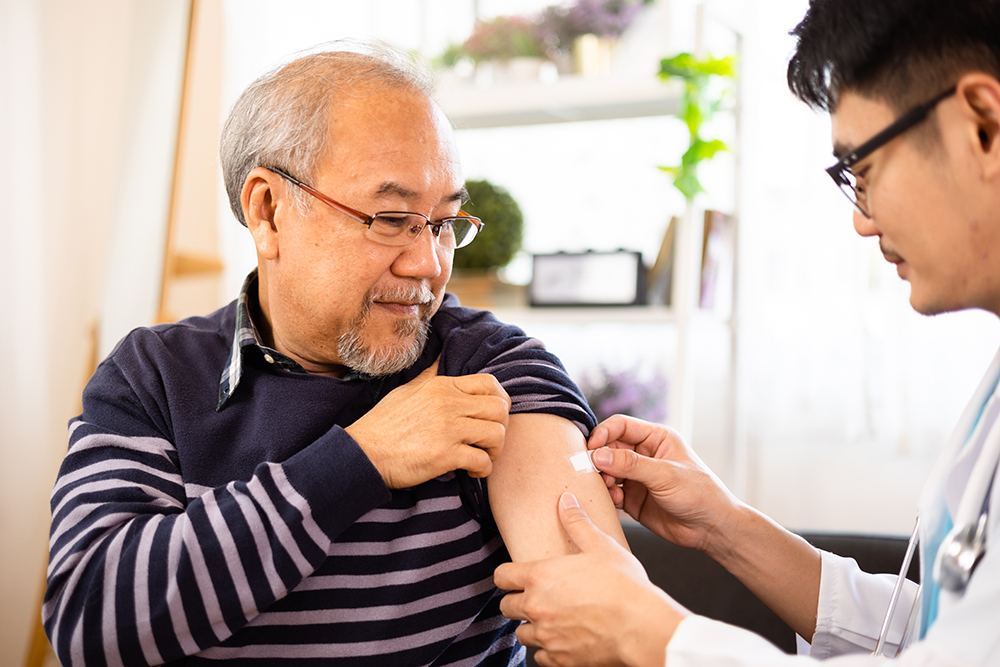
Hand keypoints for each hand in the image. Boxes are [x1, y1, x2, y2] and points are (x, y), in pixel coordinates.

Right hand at [346, 359, 510, 487]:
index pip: (490, 383)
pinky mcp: (444, 455)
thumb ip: (430, 375)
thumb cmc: (384, 423)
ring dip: (495, 449)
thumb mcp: (408, 390)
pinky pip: (482, 460)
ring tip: (482, 455)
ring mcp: (447, 429)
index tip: (492, 417)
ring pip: (496, 434)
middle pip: (499, 409)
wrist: (363, 452)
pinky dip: (482, 469)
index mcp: (441, 386)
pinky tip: (471, 470)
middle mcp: (448, 404)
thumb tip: (443, 354)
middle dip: (501, 426)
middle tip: (489, 440)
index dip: (500, 400)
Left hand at [496, 493, 684, 666]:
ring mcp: (546, 636)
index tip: (517, 576)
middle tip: (538, 597)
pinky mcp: (559, 659)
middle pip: (506, 606)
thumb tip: (566, 502)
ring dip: (532, 626)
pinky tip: (564, 639)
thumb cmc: (624, 587)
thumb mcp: (601, 546)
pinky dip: (548, 650)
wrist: (641, 626)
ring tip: (551, 619)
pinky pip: (540, 657)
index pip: (501, 576)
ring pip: (521, 633)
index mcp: (540, 576)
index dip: (507, 575)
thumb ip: (577, 523)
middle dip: (518, 601)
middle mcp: (537, 606)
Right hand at [587, 415, 741, 555]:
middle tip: (593, 471)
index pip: (621, 426)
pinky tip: (615, 500)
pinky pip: (611, 491)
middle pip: (609, 447)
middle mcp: (644, 454)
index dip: (603, 434)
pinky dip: (608, 494)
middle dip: (599, 459)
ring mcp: (637, 477)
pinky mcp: (633, 498)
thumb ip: (631, 464)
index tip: (591, 448)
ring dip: (602, 478)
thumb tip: (598, 455)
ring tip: (609, 488)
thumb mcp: (666, 475)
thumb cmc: (700, 494)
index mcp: (656, 438)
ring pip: (607, 470)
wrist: (711, 529)